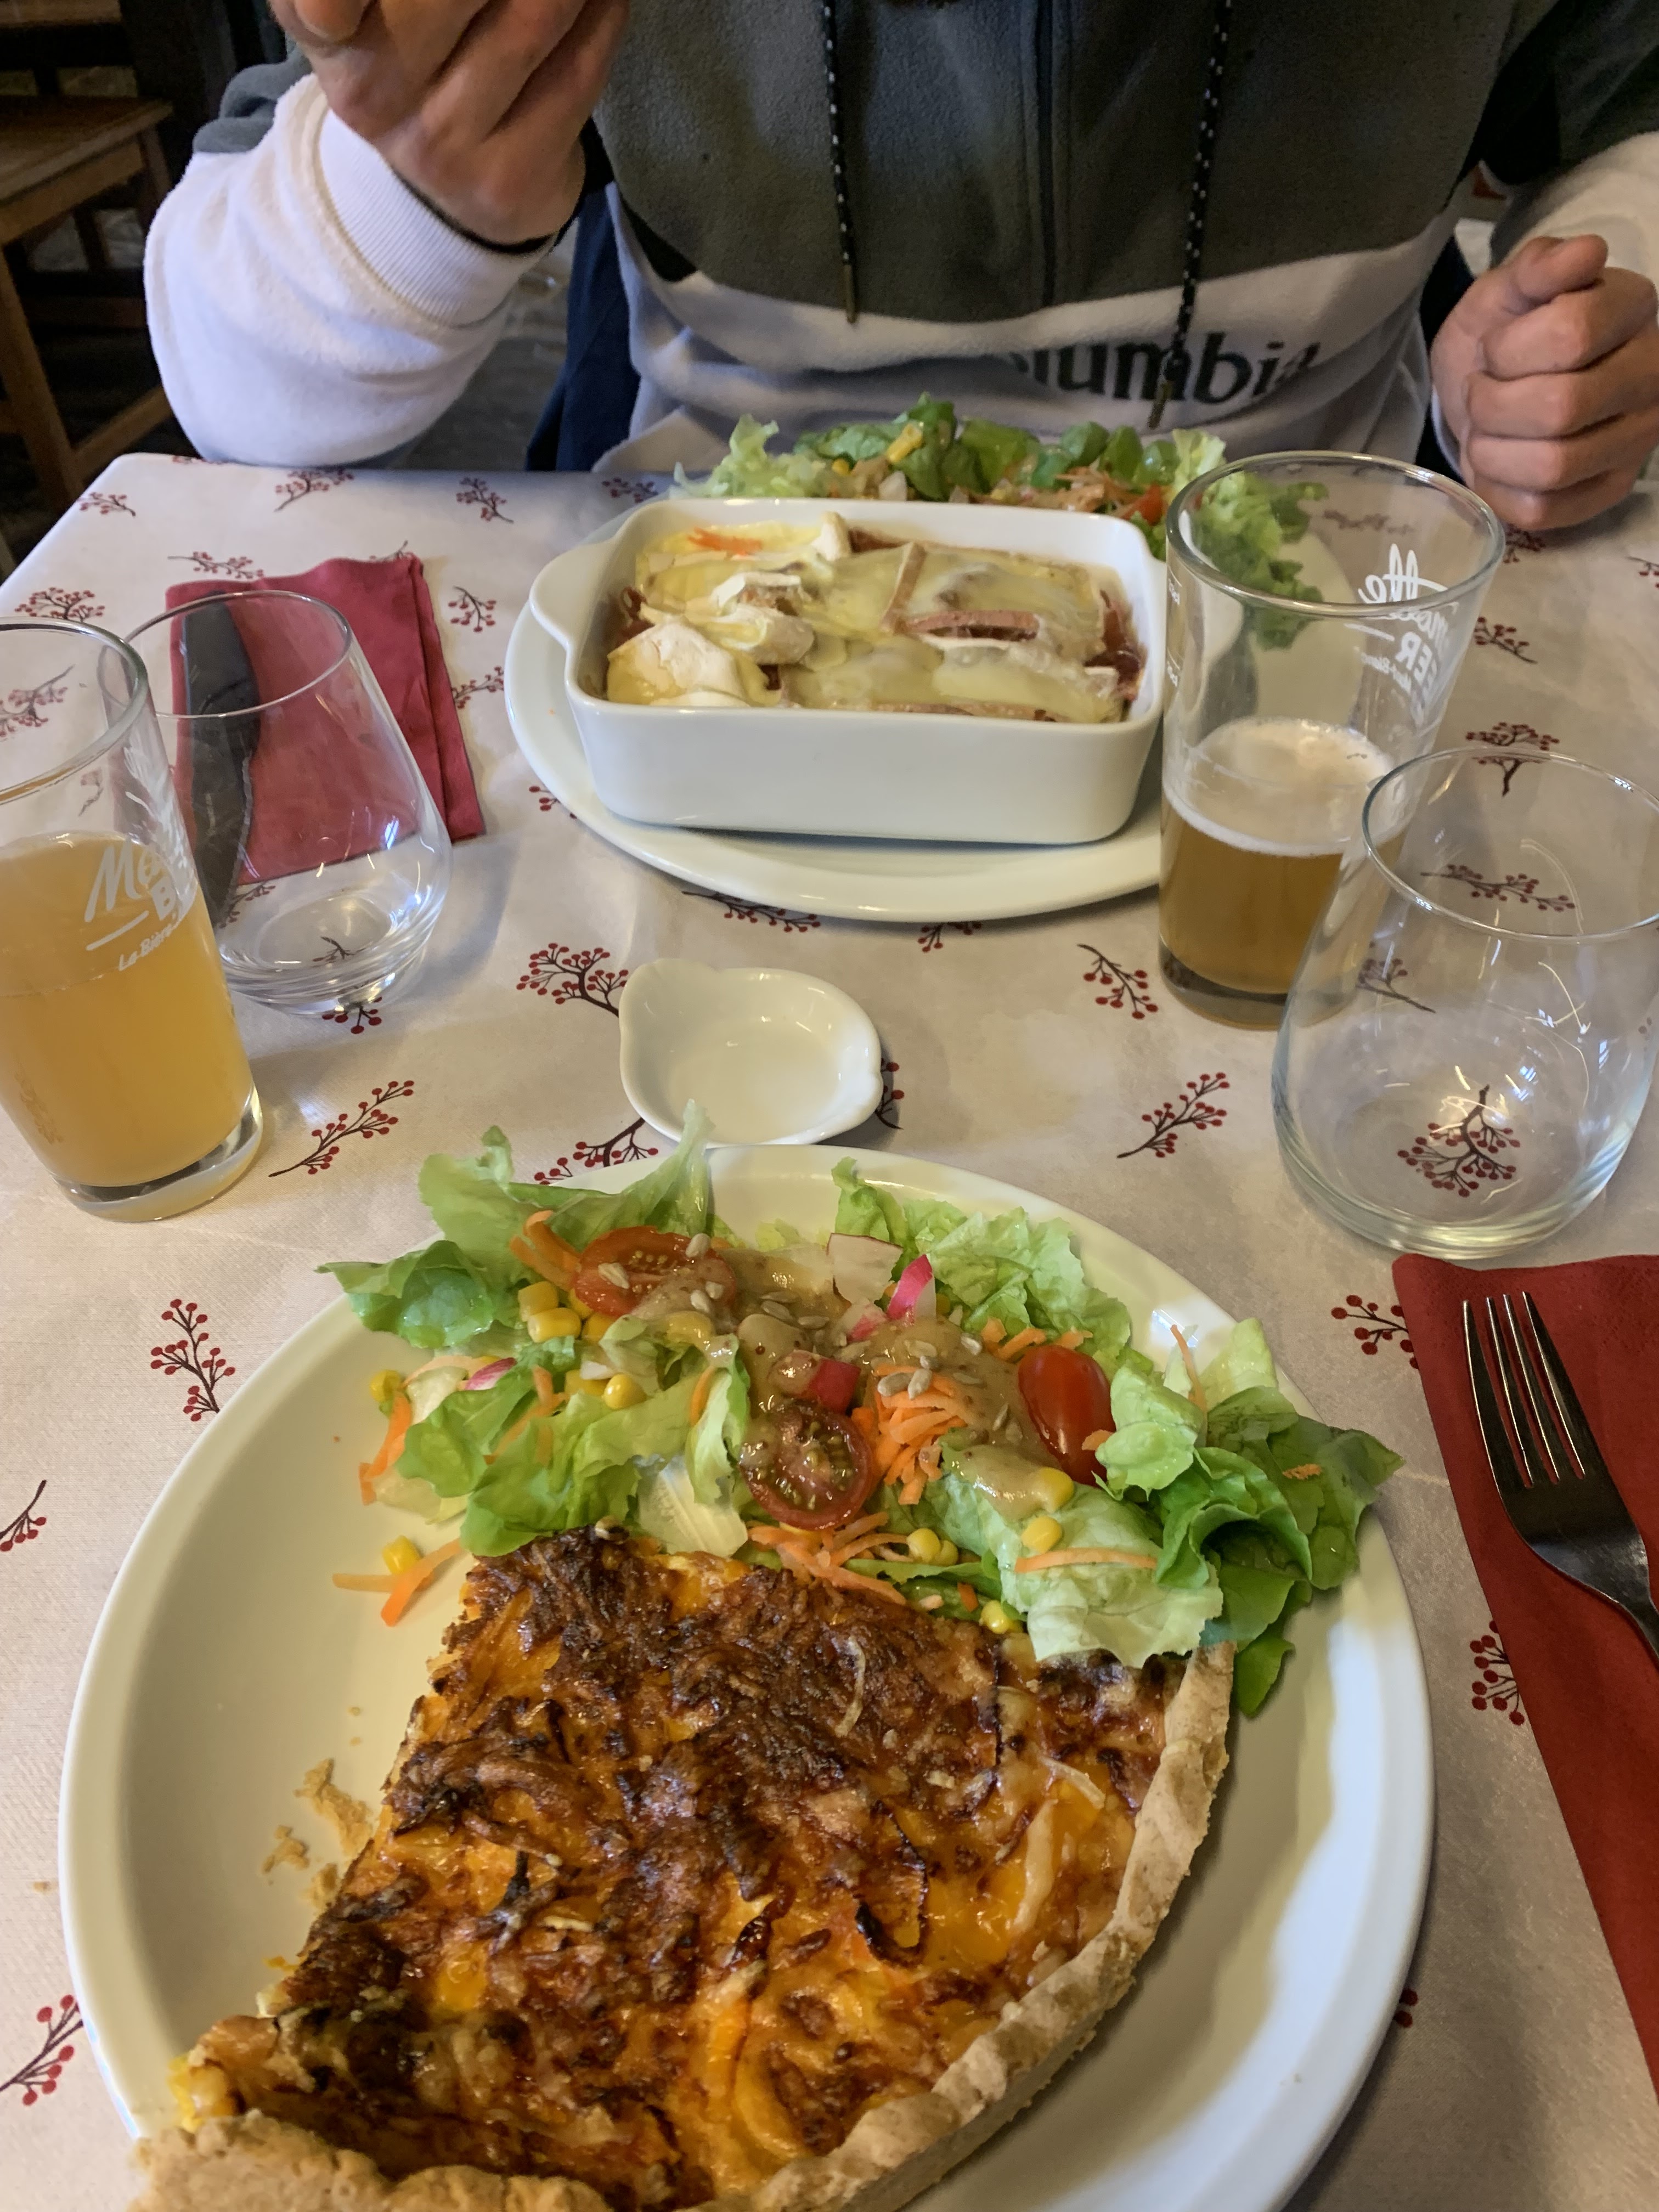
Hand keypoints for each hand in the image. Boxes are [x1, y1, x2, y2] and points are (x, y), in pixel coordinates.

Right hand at [269, 0, 627, 246]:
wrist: (460, 182)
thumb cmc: (418, 53)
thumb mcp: (376, 5)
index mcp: (325, 31)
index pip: (316, 2)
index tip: (355, 1)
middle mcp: (371, 95)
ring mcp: (442, 146)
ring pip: (532, 16)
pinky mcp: (509, 180)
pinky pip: (578, 72)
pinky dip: (603, 15)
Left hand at [1431, 233, 1658, 530]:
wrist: (1494, 382)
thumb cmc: (1507, 330)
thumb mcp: (1510, 287)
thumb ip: (1540, 265)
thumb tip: (1584, 252)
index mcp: (1633, 310)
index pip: (1570, 336)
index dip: (1509, 349)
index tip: (1495, 348)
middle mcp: (1651, 378)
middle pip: (1561, 408)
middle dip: (1494, 403)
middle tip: (1482, 390)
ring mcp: (1634, 443)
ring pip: (1553, 467)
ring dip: (1493, 449)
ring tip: (1486, 426)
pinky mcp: (1605, 493)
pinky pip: (1542, 510)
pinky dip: (1498, 487)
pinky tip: (1495, 458)